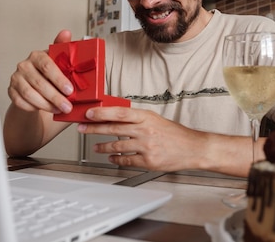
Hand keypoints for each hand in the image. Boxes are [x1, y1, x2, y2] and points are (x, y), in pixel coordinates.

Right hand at [7, 30, 74, 113]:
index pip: (47, 66)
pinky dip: (35, 108)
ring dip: (47, 104)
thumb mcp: (60, 61)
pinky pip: (22, 102)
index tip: (70, 90)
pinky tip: (47, 110)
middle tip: (68, 106)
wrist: (37, 86)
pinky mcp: (11, 92)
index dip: (59, 79)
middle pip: (39, 83)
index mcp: (37, 55)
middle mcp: (24, 66)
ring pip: (30, 94)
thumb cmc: (51, 73)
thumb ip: (63, 48)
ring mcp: (16, 79)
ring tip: (60, 109)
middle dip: (55, 97)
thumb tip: (66, 32)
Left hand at [77, 107, 204, 171]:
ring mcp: (146, 147)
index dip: (102, 113)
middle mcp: (145, 131)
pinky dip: (116, 159)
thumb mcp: (155, 119)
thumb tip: (114, 117)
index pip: (119, 112)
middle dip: (94, 129)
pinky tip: (112, 157)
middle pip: (113, 129)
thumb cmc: (175, 134)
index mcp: (146, 117)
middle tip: (82, 128)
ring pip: (117, 146)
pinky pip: (126, 160)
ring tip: (95, 146)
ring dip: (102, 146)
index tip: (89, 113)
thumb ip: (137, 119)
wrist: (192, 148)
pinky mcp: (148, 161)